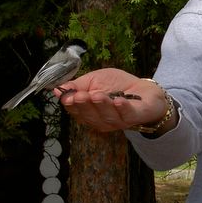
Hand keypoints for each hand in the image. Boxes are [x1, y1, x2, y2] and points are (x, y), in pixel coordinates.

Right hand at [55, 68, 169, 132]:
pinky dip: (123, 108)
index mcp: (89, 112)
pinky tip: (118, 101)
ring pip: (107, 117)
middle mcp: (101, 120)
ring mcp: (118, 121)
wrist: (145, 90)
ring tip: (97, 95)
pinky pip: (127, 115)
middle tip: (80, 95)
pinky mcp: (135, 117)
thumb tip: (56, 90)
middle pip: (90, 116)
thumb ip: (78, 85)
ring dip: (102, 105)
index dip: (71, 105)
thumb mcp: (94, 80)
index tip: (67, 96)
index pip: (77, 111)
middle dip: (84, 105)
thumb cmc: (117, 85)